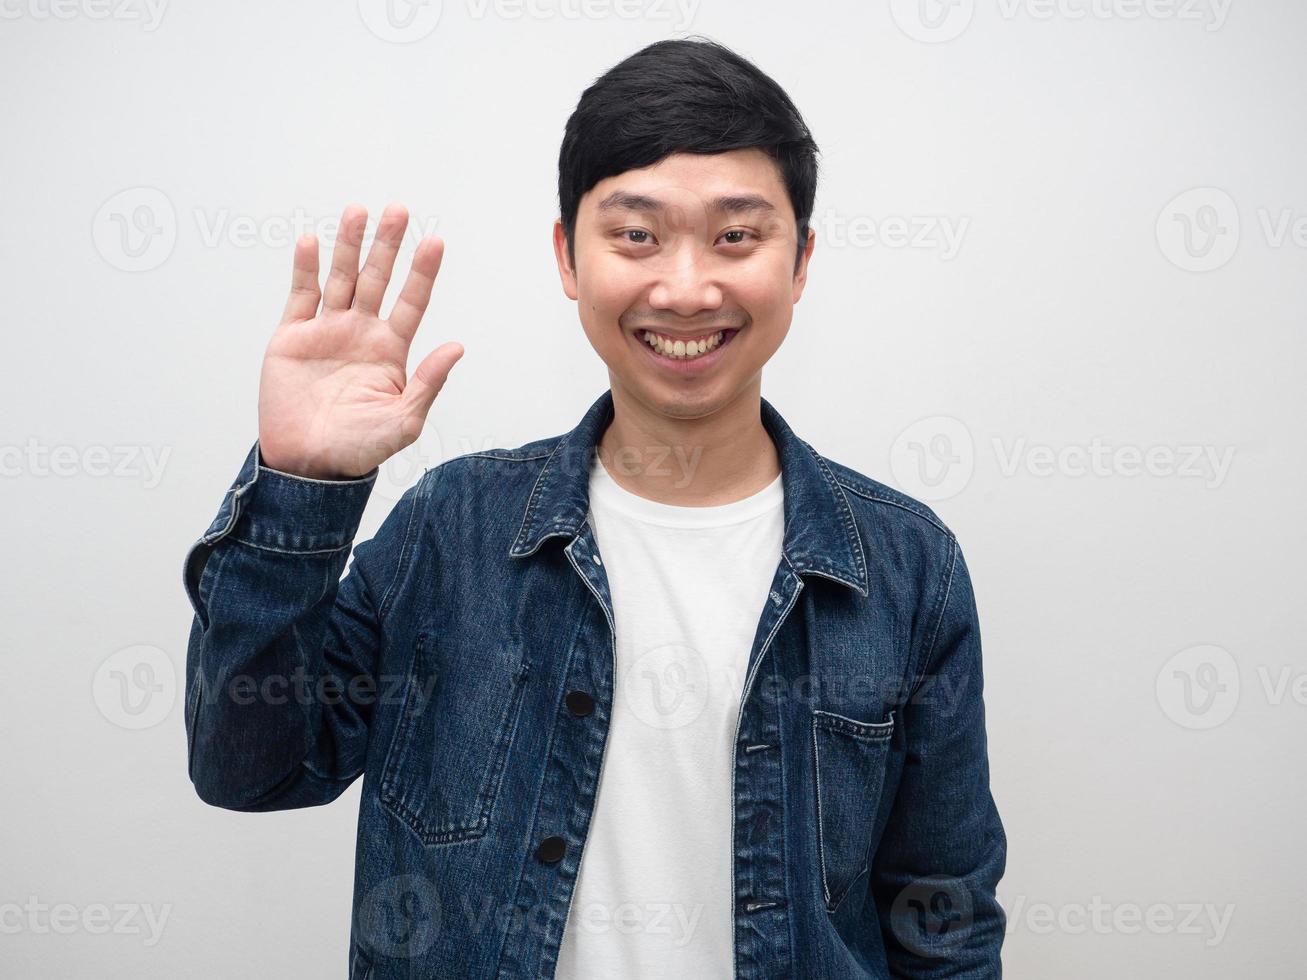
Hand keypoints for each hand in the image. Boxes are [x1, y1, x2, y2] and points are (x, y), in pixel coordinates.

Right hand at [257, 202, 462, 479]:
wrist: (309, 464)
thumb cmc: (359, 448)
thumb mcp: (404, 419)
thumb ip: (428, 382)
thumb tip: (457, 347)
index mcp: (390, 350)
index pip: (411, 301)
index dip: (422, 272)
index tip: (435, 241)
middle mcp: (360, 333)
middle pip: (377, 279)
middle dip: (387, 245)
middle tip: (399, 210)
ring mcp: (326, 331)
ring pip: (340, 278)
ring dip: (348, 244)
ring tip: (359, 211)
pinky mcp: (292, 337)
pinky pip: (301, 295)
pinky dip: (306, 269)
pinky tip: (313, 242)